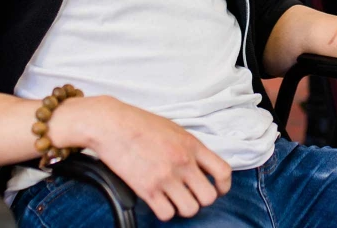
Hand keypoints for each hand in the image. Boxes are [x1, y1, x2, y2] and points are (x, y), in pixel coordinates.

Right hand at [71, 97, 230, 221]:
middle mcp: (182, 162)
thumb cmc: (140, 123)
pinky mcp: (147, 189)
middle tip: (191, 194)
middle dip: (202, 199)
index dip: (224, 186)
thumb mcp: (173, 129)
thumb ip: (190, 147)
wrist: (112, 124)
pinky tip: (159, 201)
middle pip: (209, 196)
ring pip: (190, 209)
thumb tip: (201, 166)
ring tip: (174, 199)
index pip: (223, 171)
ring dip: (183, 207)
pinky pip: (166, 214)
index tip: (218, 189)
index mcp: (192, 144)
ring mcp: (165, 176)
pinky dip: (164, 211)